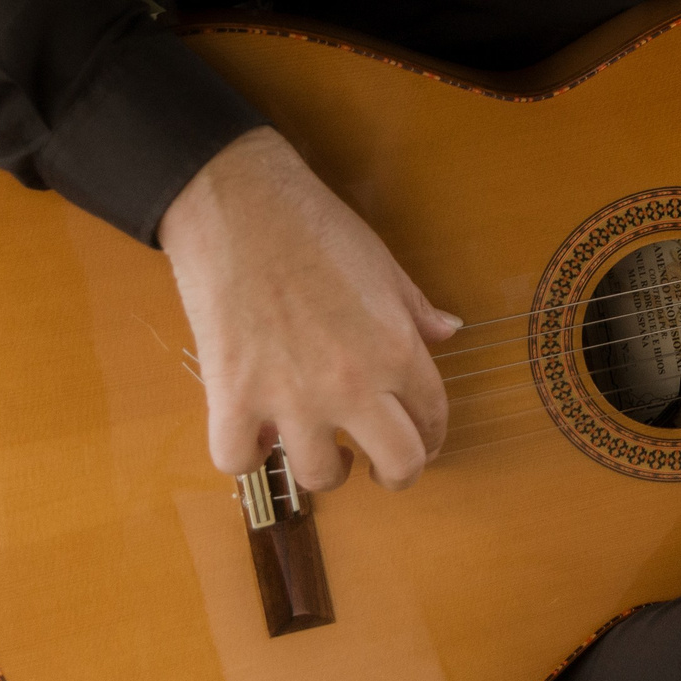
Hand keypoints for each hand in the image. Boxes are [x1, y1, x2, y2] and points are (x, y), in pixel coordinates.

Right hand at [157, 126, 462, 491]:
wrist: (238, 203)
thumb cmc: (313, 225)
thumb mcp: (383, 264)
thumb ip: (415, 309)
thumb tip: (447, 332)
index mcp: (396, 349)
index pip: (433, 417)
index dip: (432, 434)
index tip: (422, 438)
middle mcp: (352, 384)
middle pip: (399, 465)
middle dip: (397, 472)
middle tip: (382, 464)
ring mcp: (291, 397)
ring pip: (322, 476)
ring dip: (325, 467)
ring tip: (319, 447)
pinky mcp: (233, 398)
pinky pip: (240, 461)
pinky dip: (246, 454)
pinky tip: (255, 433)